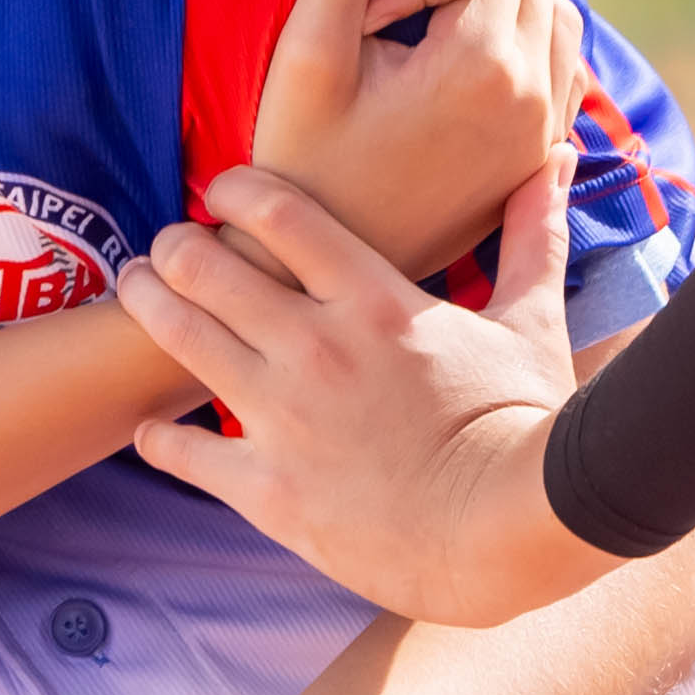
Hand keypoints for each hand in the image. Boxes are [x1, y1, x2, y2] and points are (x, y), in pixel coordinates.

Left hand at [118, 137, 619, 626]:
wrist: (508, 533)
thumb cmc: (526, 425)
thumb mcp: (531, 321)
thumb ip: (532, 236)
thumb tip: (556, 161)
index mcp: (374, 299)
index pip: (278, 212)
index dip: (237, 190)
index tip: (224, 191)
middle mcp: (315, 346)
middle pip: (205, 263)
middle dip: (175, 244)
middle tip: (168, 246)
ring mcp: (282, 416)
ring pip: (178, 337)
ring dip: (148, 305)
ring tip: (138, 293)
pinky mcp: (265, 487)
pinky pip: (183, 450)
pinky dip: (159, 437)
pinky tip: (152, 431)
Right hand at [240, 0, 582, 279]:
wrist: (319, 270)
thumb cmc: (302, 160)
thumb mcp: (307, 58)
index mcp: (479, 64)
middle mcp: (530, 97)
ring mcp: (539, 133)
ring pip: (559, 15)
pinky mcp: (534, 157)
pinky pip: (561, 68)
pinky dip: (527, 37)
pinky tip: (465, 44)